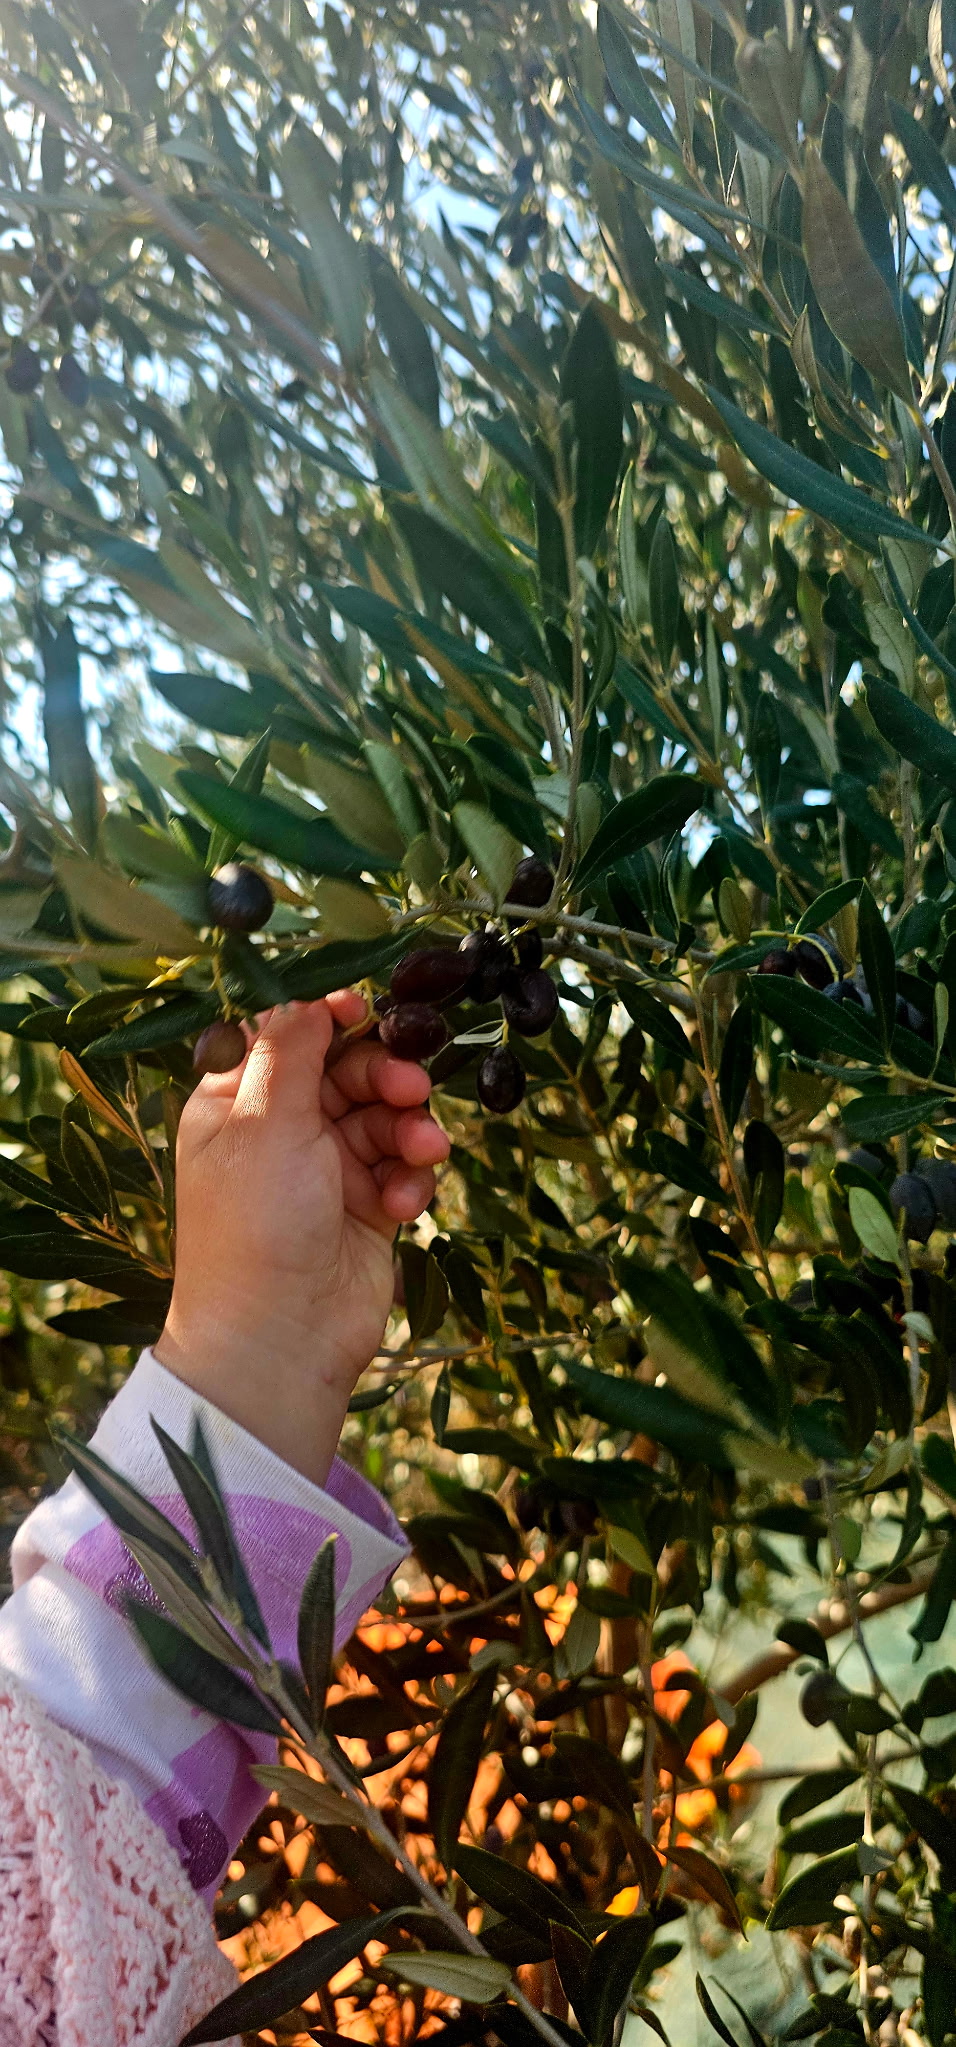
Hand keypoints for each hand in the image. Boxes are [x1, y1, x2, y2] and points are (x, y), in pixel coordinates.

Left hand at [154, 993, 449, 1484]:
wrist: (280, 1339)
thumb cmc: (255, 1227)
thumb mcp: (263, 1124)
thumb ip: (290, 1052)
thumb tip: (306, 995)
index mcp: (235, 1104)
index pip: (283, 1036)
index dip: (325, 1017)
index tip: (363, 1008)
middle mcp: (279, 1132)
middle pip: (345, 1070)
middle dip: (383, 1073)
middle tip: (410, 1086)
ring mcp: (325, 1171)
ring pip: (383, 1117)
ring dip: (408, 1127)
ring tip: (422, 1149)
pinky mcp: (366, 1208)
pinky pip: (401, 1169)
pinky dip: (410, 1179)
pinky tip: (404, 1204)